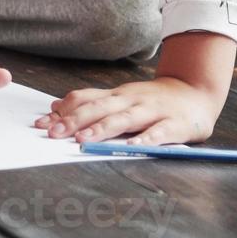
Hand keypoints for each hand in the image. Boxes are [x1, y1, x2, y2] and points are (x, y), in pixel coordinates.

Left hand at [33, 76, 221, 144]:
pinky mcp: (175, 124)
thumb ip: (89, 102)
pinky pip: (159, 132)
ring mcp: (152, 110)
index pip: (84, 99)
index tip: (40, 124)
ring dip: (102, 129)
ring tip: (83, 140)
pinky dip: (146, 139)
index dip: (62, 111)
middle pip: (99, 108)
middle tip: (53, 133)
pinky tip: (134, 146)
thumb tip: (54, 107)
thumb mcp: (118, 98)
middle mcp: (130, 100)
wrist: (195, 91)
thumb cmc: (151, 100)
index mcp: (115, 95)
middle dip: (74, 121)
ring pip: (124, 119)